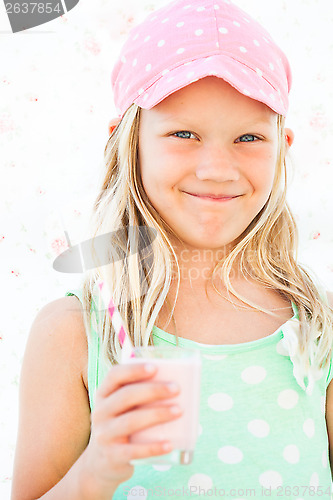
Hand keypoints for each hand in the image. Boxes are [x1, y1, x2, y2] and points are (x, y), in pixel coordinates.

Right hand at [80, 362, 181, 493]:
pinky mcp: (112, 456)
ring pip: (131, 421)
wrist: (102, 463)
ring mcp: (104, 435)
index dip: (134, 370)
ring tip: (179, 411)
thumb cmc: (122, 425)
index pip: (114, 375)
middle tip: (176, 389)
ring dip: (157, 414)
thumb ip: (140, 395)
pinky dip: (153, 448)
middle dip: (153, 390)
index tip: (155, 368)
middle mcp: (100, 412)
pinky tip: (170, 444)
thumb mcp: (122, 408)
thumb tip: (176, 383)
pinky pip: (134, 451)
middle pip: (126, 396)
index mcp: (104, 394)